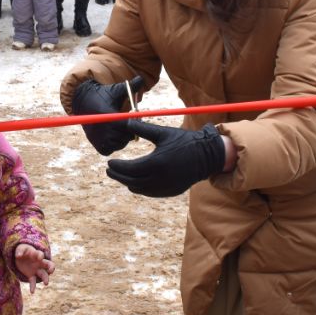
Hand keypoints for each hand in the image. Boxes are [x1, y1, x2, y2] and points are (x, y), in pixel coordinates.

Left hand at [14, 244, 53, 293]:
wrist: (21, 256)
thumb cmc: (23, 250)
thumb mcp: (21, 249)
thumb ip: (20, 251)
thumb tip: (18, 256)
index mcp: (36, 254)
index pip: (40, 254)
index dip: (40, 256)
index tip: (40, 257)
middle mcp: (39, 263)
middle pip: (48, 265)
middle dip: (51, 268)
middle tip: (51, 271)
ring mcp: (36, 269)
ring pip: (43, 274)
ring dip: (45, 279)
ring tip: (46, 283)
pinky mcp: (31, 275)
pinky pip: (33, 281)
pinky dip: (33, 287)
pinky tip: (32, 292)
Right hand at [71, 75, 146, 154]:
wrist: (85, 103)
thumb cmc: (105, 96)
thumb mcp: (117, 90)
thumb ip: (130, 86)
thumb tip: (141, 78)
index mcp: (108, 116)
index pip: (128, 125)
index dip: (132, 122)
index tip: (131, 116)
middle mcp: (103, 130)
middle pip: (126, 136)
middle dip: (129, 129)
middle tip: (125, 122)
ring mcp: (100, 140)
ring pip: (120, 143)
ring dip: (122, 137)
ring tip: (118, 127)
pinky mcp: (98, 147)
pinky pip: (111, 149)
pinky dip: (114, 144)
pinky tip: (112, 135)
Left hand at [105, 121, 226, 197]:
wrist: (207, 156)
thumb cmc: (184, 141)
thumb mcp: (163, 133)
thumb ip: (143, 129)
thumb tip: (124, 122)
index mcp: (157, 163)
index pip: (130, 169)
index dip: (117, 167)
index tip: (109, 162)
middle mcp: (160, 178)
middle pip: (131, 181)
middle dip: (118, 176)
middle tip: (109, 170)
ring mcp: (166, 187)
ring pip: (139, 189)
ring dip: (127, 182)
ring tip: (120, 174)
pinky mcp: (171, 191)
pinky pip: (150, 192)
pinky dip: (139, 187)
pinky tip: (134, 181)